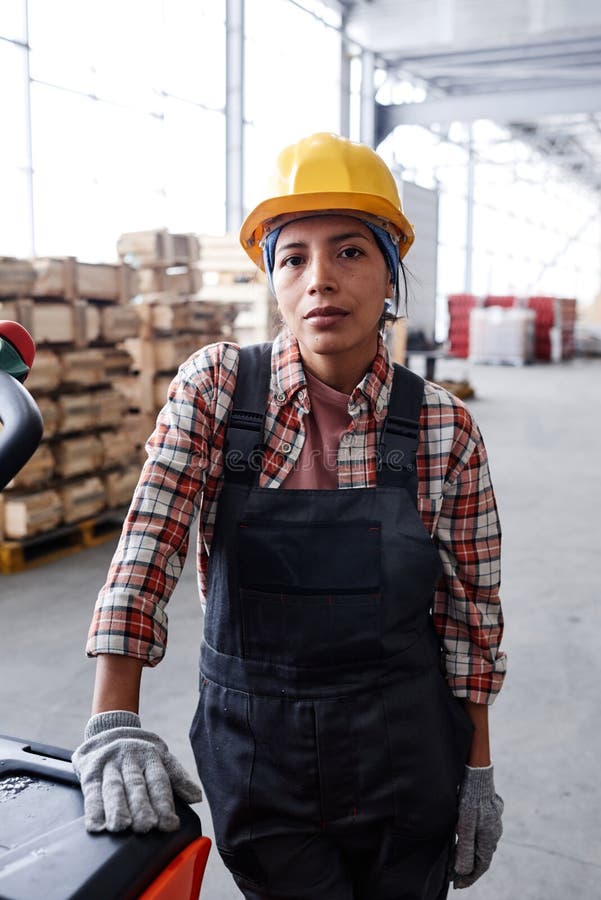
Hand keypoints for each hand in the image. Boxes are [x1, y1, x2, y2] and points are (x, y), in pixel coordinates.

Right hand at [72, 710, 202, 832]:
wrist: (109, 728)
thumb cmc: (140, 752)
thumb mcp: (161, 757)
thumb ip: (177, 778)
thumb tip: (197, 797)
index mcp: (151, 756)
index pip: (159, 781)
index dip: (164, 803)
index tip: (170, 824)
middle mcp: (130, 759)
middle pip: (136, 785)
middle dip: (141, 806)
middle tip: (145, 826)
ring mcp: (109, 765)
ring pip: (113, 788)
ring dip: (116, 808)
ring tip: (121, 826)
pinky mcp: (90, 772)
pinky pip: (92, 791)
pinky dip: (93, 809)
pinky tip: (96, 825)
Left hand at [453, 765, 503, 888]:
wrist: (478, 775)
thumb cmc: (470, 801)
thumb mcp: (465, 826)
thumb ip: (465, 849)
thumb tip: (463, 871)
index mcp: (490, 840)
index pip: (481, 867)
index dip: (469, 878)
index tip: (457, 885)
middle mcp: (495, 833)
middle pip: (483, 857)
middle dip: (469, 868)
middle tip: (455, 875)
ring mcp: (495, 822)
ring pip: (483, 844)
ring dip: (472, 854)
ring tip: (458, 860)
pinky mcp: (492, 812)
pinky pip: (484, 831)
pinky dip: (474, 840)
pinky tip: (467, 838)